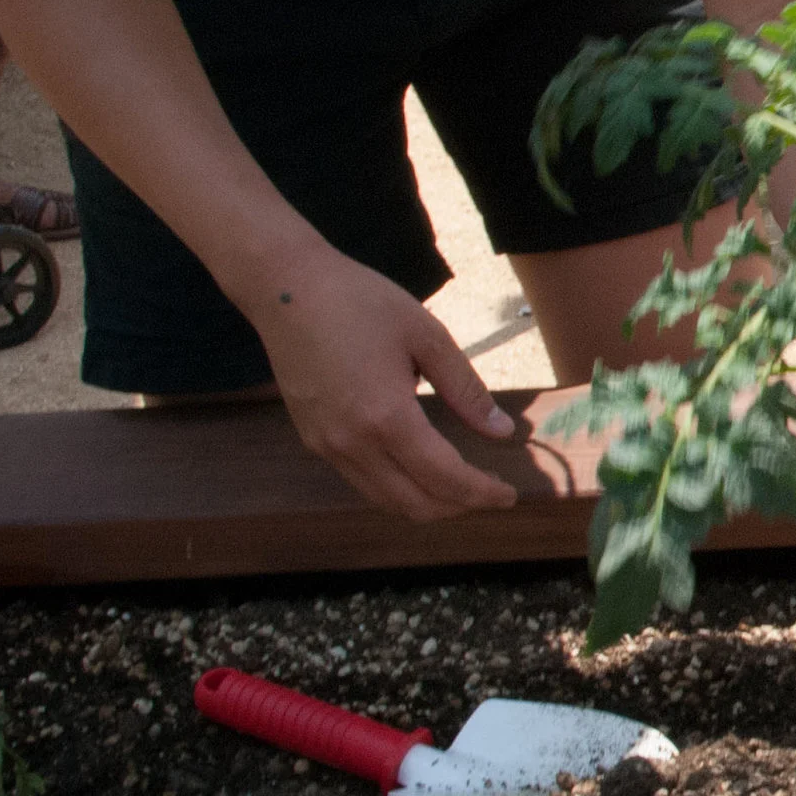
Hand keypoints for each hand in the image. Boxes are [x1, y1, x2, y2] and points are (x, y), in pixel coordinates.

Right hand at [248, 247, 521, 521]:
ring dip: (428, 502)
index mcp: (387, 416)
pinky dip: (397, 487)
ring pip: (386, 501)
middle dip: (460, 505)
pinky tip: (418, 465)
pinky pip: (362, 482)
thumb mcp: (427, 336)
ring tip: (460, 483)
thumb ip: (465, 389)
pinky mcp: (313, 439)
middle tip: (490, 490)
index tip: (509, 494)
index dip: (483, 493)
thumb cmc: (361, 301)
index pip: (446, 479)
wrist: (286, 290)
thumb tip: (503, 431)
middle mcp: (353, 443)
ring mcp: (327, 445)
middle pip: (416, 504)